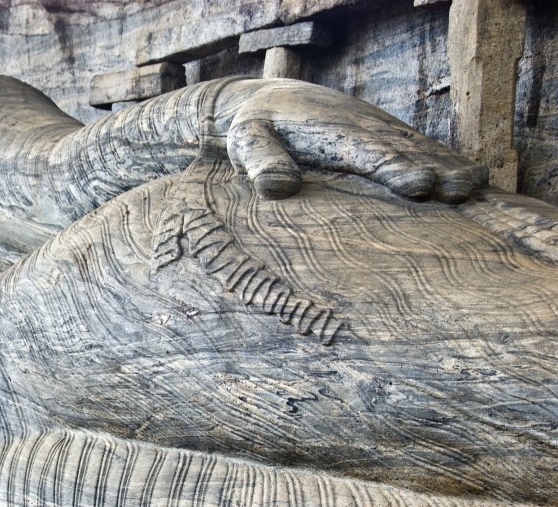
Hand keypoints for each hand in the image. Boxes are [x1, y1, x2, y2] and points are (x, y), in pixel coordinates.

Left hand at [225, 80, 487, 202]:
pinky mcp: (387, 140)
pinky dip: (446, 162)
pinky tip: (472, 182)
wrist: (272, 100)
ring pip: (420, 149)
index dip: (395, 170)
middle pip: (405, 152)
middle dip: (435, 170)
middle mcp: (365, 130)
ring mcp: (380, 133)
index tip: (419, 186)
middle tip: (461, 190)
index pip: (368, 154)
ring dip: (449, 166)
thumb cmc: (255, 127)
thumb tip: (275, 186)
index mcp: (332, 133)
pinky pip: (421, 150)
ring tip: (476, 185)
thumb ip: (261, 160)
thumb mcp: (246, 141)